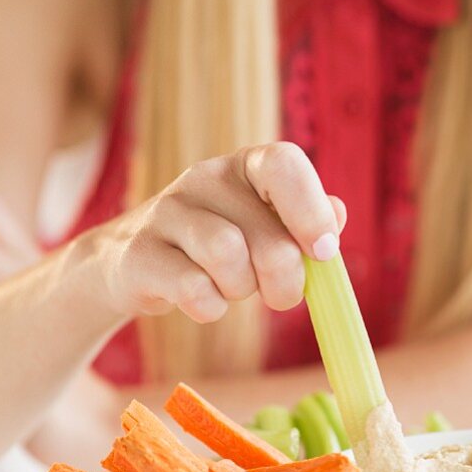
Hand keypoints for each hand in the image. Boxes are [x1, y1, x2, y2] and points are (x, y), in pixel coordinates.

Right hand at [95, 142, 347, 323]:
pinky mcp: (139, 253)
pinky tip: (201, 301)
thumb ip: (306, 222)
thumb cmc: (218, 248)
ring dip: (241, 290)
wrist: (134, 264)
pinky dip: (209, 308)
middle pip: (268, 236)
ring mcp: (166, 211)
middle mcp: (205, 178)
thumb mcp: (265, 229)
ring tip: (231, 288)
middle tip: (278, 293)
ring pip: (227, 255)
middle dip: (285, 280)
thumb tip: (337, 214)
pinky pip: (193, 289)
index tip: (323, 252)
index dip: (311, 211)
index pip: (284, 163)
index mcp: (245, 167)